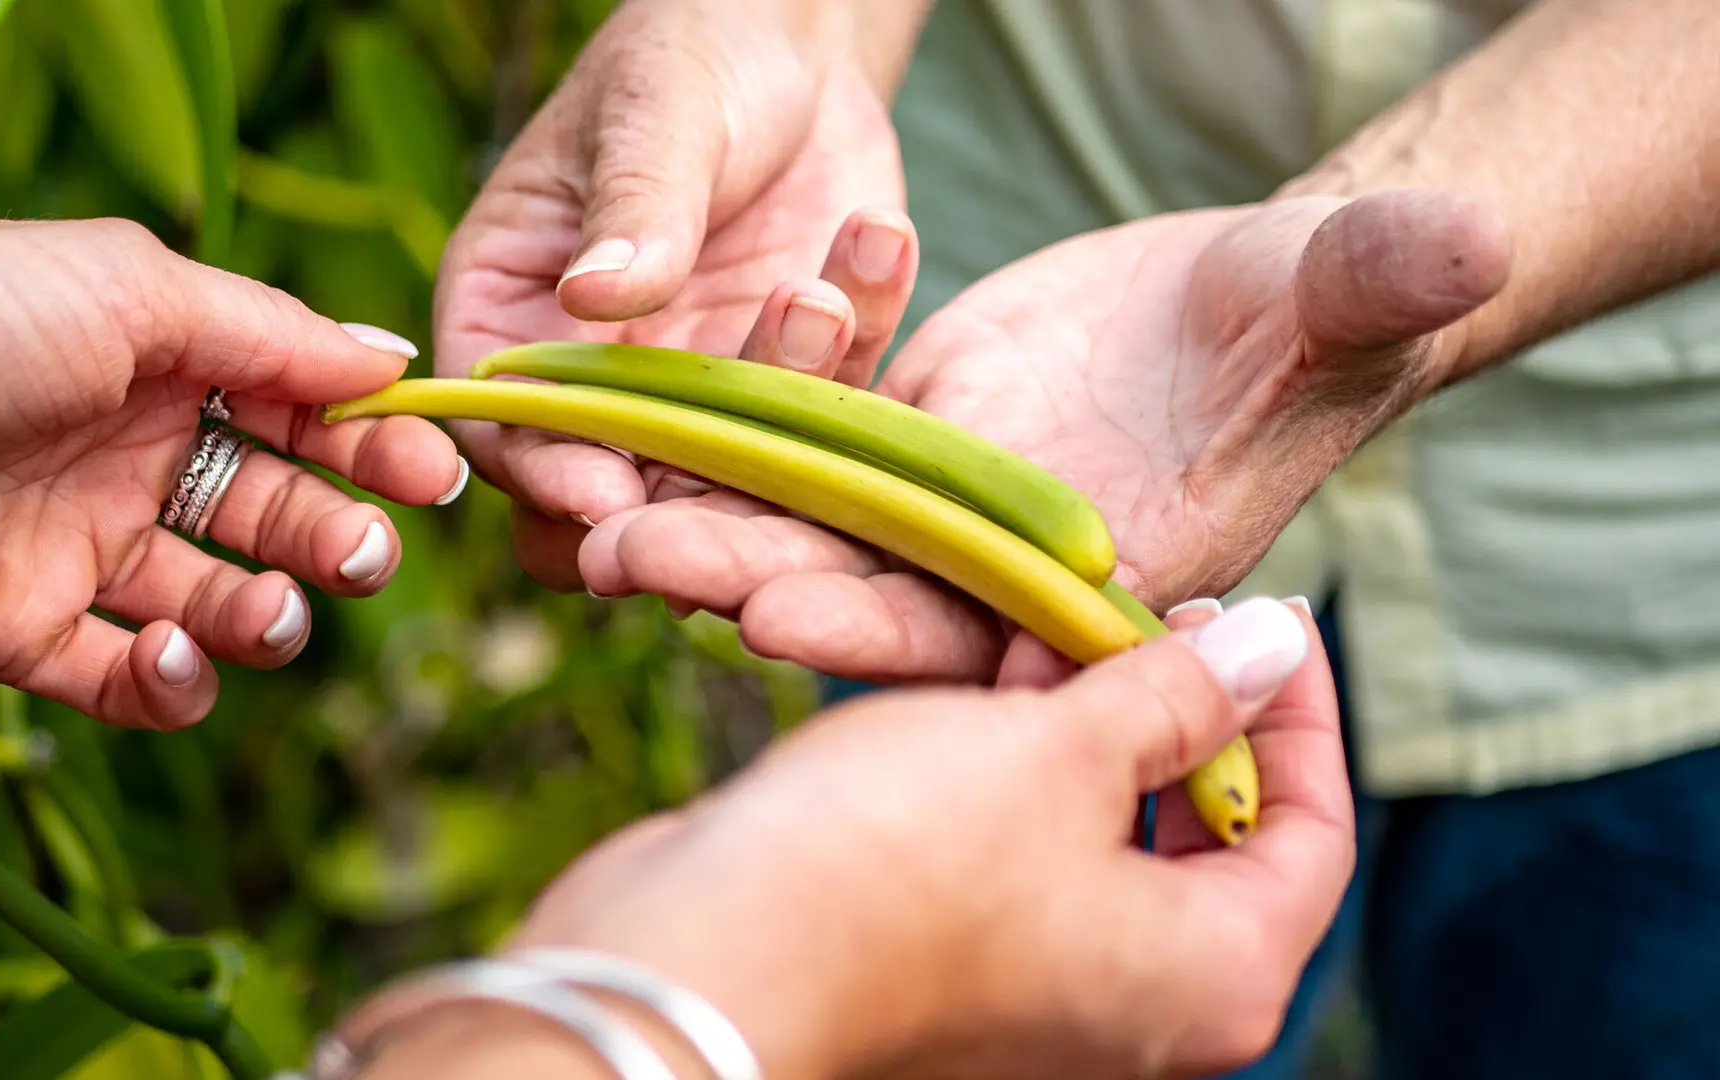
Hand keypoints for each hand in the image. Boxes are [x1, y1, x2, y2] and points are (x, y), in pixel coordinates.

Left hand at [0, 219, 464, 729]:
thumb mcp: (121, 291)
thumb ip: (267, 332)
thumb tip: (390, 355)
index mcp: (154, 357)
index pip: (295, 403)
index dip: (370, 440)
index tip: (433, 473)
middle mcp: (125, 452)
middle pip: (275, 506)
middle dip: (337, 534)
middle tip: (368, 554)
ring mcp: (78, 547)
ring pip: (220, 599)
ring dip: (272, 614)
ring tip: (268, 613)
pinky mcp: (26, 634)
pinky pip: (130, 678)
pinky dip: (175, 680)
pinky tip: (170, 651)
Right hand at [337, 598, 1352, 1079]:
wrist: (698, 957)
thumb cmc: (891, 862)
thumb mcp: (1058, 751)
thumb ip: (1176, 697)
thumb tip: (1274, 645)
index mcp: (1213, 975)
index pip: (1314, 832)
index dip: (1298, 711)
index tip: (1260, 613)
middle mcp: (1140, 1002)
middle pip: (1207, 830)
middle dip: (1173, 708)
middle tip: (1140, 608)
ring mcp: (1041, 988)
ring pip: (1101, 826)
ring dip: (1079, 721)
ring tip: (1037, 625)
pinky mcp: (952, 959)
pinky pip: (1019, 843)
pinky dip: (1010, 763)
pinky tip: (969, 681)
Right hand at [432, 0, 914, 590]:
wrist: (797, 54)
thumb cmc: (687, 60)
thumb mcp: (653, 114)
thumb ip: (631, 205)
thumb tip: (593, 297)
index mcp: (513, 309)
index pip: (502, 420)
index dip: (541, 466)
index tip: (599, 486)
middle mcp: (596, 375)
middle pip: (603, 487)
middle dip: (666, 503)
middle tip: (721, 480)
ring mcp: (695, 394)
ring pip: (722, 478)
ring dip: (777, 415)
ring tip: (816, 295)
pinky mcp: (790, 387)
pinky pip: (824, 412)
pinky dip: (856, 349)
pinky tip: (874, 244)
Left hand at [580, 190, 1511, 682]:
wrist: (1249, 304)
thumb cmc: (1310, 310)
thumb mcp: (1335, 289)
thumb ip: (1372, 284)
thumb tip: (1467, 242)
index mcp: (1112, 564)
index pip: (991, 616)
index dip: (895, 621)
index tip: (783, 615)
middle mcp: (1013, 562)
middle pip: (871, 589)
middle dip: (755, 581)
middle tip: (628, 560)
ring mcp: (951, 507)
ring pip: (818, 532)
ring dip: (711, 527)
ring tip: (591, 511)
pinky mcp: (907, 445)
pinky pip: (807, 456)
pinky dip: (731, 454)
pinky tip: (638, 445)